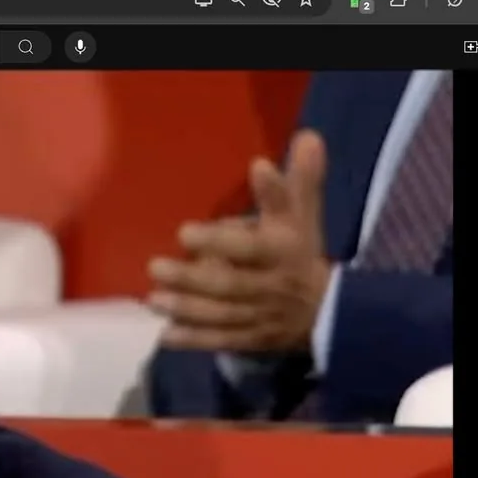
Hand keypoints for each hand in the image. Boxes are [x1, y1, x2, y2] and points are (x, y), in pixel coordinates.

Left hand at [147, 130, 332, 353]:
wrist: (325, 310)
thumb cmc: (299, 252)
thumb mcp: (303, 215)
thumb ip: (300, 180)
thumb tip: (307, 137)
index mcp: (282, 252)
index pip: (252, 247)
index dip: (222, 240)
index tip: (185, 231)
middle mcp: (270, 286)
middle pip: (229, 284)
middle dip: (191, 278)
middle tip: (154, 266)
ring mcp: (259, 316)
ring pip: (221, 314)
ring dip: (186, 308)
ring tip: (152, 298)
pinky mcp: (248, 338)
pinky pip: (220, 340)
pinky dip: (193, 339)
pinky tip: (164, 334)